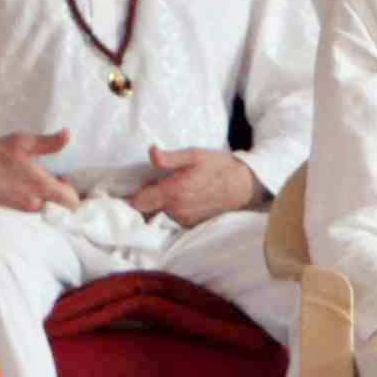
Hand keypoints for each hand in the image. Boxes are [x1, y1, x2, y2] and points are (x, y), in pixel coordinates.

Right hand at [0, 130, 84, 214]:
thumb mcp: (20, 142)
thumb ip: (47, 142)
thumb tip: (68, 135)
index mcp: (42, 186)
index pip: (72, 201)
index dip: (71, 191)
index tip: (62, 179)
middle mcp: (36, 204)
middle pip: (59, 207)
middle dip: (56, 196)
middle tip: (46, 181)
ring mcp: (23, 214)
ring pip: (43, 210)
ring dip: (41, 199)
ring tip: (28, 184)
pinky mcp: (12, 219)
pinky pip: (29, 215)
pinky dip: (28, 204)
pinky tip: (17, 192)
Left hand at [129, 149, 260, 226]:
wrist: (243, 186)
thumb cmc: (218, 167)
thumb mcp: (195, 155)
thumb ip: (170, 158)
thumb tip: (152, 152)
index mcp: (173, 192)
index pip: (138, 202)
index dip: (133, 194)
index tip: (133, 185)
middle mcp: (176, 209)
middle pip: (147, 207)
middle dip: (147, 196)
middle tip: (154, 181)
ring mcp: (184, 219)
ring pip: (160, 212)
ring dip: (161, 202)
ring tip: (171, 186)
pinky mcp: (191, 223)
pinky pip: (172, 217)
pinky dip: (172, 208)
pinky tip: (182, 196)